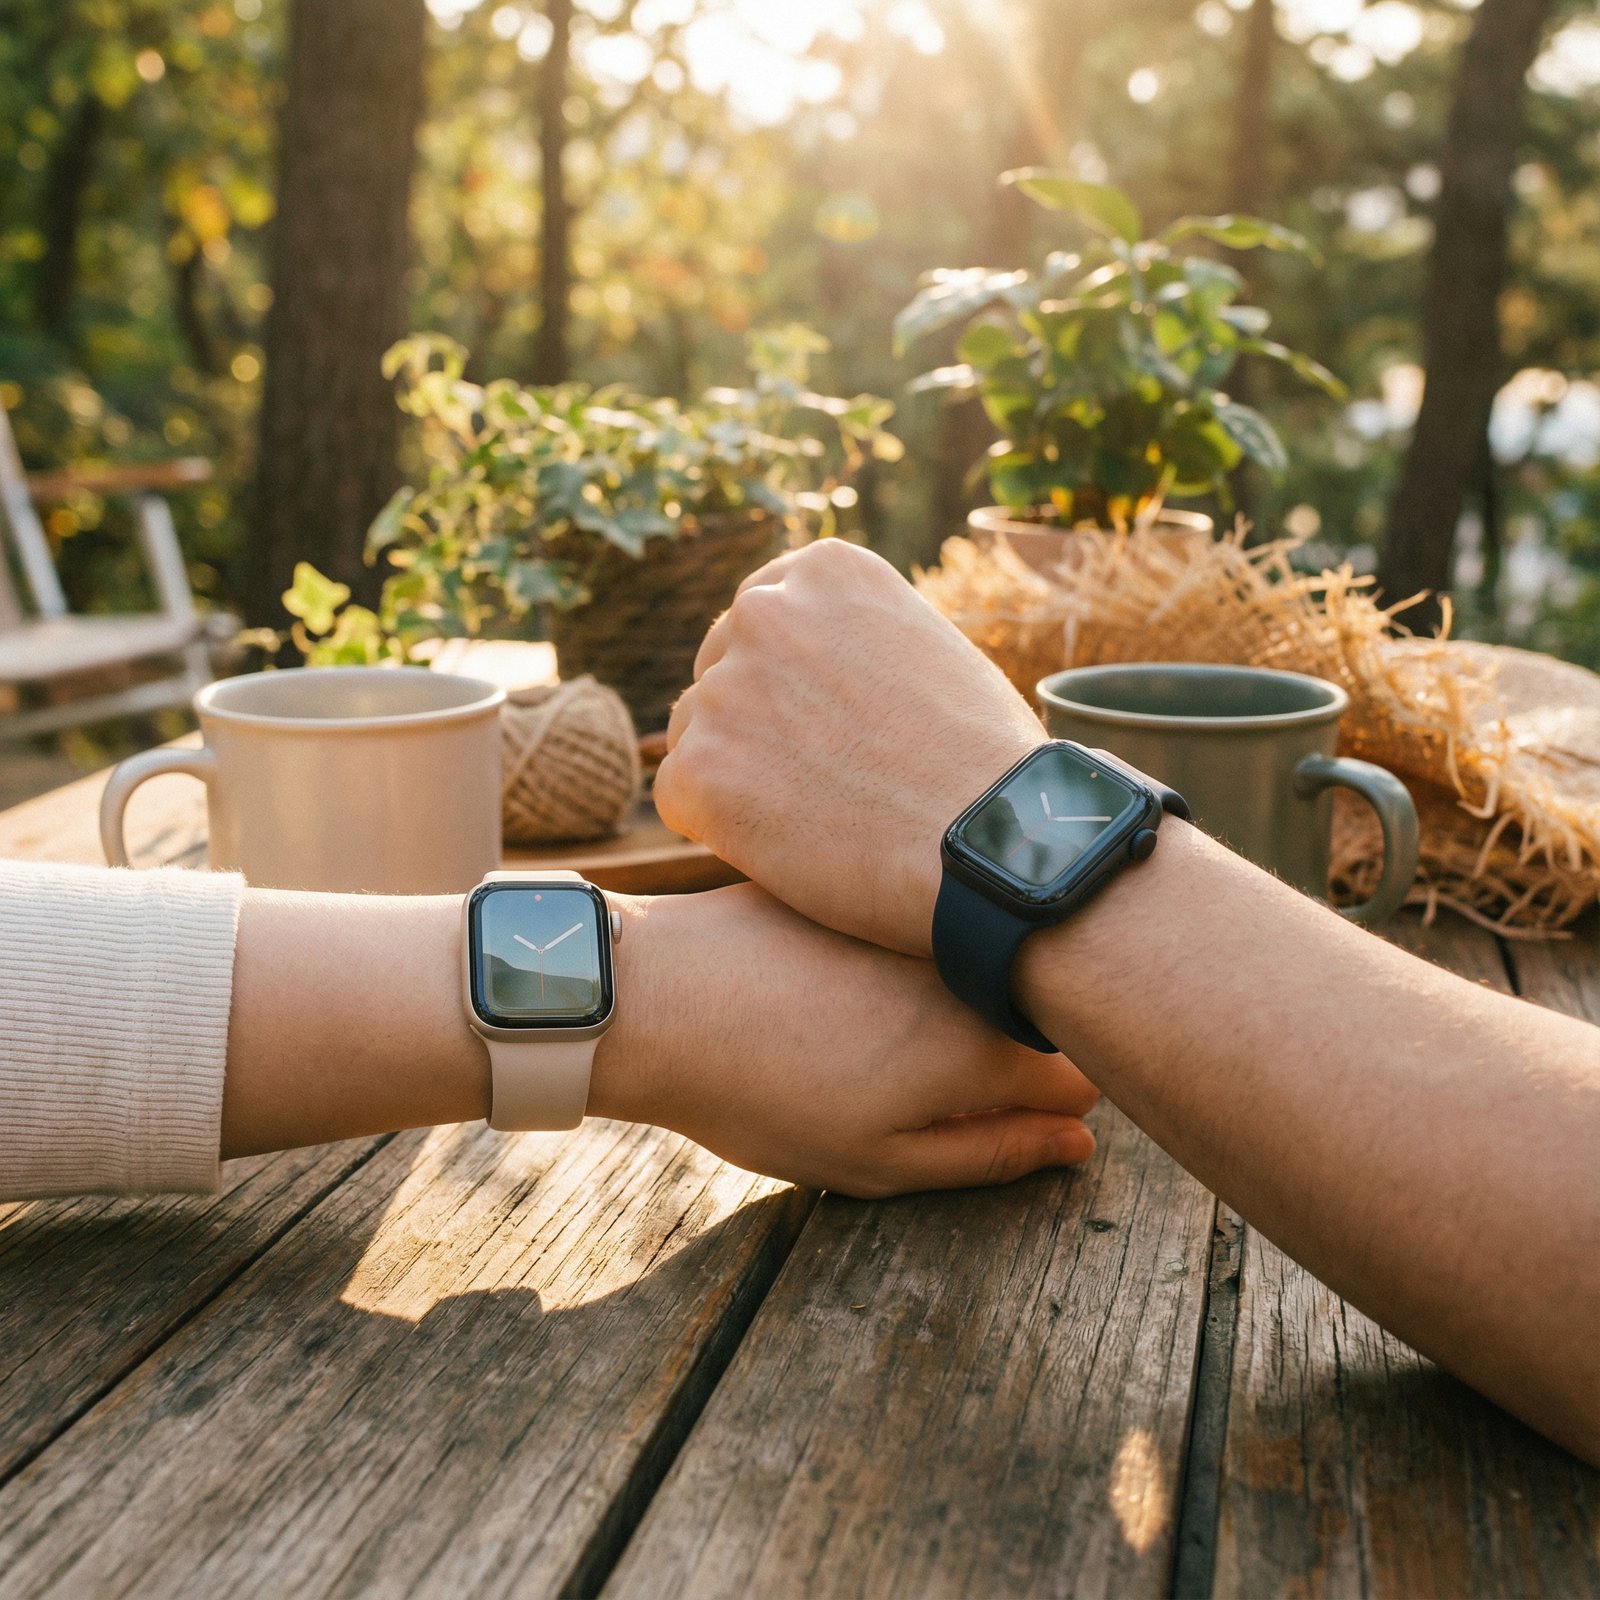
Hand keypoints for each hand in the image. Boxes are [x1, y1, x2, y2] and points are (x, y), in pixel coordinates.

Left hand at [590, 885, 1097, 1197]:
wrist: (658, 1001)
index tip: (1014, 1114)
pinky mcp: (867, 881)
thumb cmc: (762, 1098)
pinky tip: (835, 977)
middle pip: (1035, 1013)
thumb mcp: (878, 1160)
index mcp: (985, 1045)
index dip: (1058, 1104)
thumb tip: (1078, 1141)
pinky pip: (913, 923)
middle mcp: (970, 965)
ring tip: (871, 1028)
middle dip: (1011, 1046)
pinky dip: (899, 949)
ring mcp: (917, 915)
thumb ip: (993, 1152)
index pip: (1086, 1074)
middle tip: (928, 1079)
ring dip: (954, 993)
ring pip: (974, 962)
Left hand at [657, 540, 1042, 955]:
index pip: (764, 617)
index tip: (826, 724)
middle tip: (823, 783)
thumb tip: (815, 664)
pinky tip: (788, 848)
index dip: (790, 681)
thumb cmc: (985, 764)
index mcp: (824, 571)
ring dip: (737, 776)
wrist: (997, 845)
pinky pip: (680, 799)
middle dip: (757, 724)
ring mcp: (724, 689)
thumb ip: (857, 639)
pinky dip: (720, 829)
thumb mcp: (929, 649)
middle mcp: (763, 611)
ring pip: (695, 734)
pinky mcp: (698, 768)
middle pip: (722, 671)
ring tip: (816, 818)